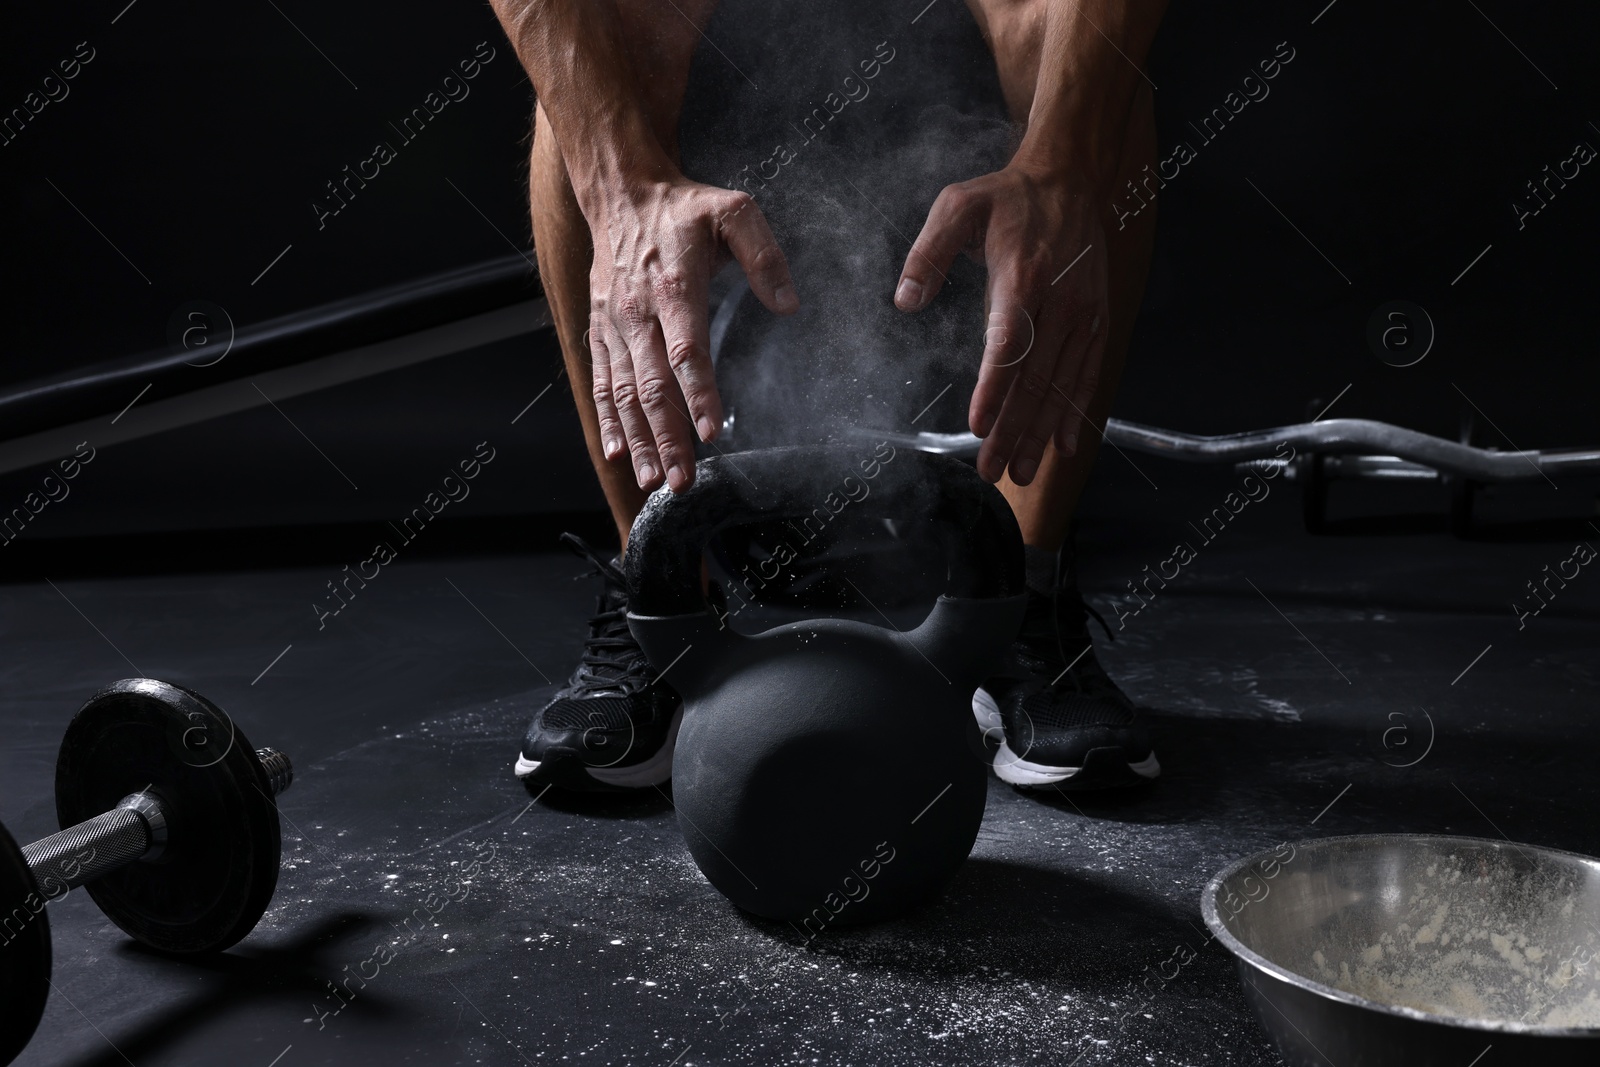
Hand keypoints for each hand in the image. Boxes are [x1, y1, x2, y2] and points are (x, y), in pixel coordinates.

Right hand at [585, 176, 797, 492]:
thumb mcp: (734, 211)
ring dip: (640, 440)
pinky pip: (602, 382)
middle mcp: (638, 312)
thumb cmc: (682, 208)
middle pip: (652, 386)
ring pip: (624, 393)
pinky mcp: (601, 331)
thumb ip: (764, 254)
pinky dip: (608, 420)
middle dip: (668, 438)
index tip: (713, 431)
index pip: (687, 350)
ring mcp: (615, 325)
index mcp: (674, 286)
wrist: (621, 193)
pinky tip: (617, 452)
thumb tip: (788, 304)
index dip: (699, 394)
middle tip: (682, 481)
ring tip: (654, 480)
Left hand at [893, 163, 1107, 485]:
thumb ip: (929, 251)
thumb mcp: (958, 206)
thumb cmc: (1008, 198)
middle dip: (1013, 430)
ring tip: (1021, 472)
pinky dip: (1075, 412)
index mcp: (1024, 275)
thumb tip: (905, 299)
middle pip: (1035, 377)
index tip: (978, 424)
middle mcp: (1060, 300)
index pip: (1009, 342)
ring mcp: (1082, 313)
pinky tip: (1062, 446)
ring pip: (1060, 384)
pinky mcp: (1095, 320)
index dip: (995, 387)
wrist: (1071, 179)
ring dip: (1039, 433)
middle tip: (992, 470)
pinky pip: (1087, 374)